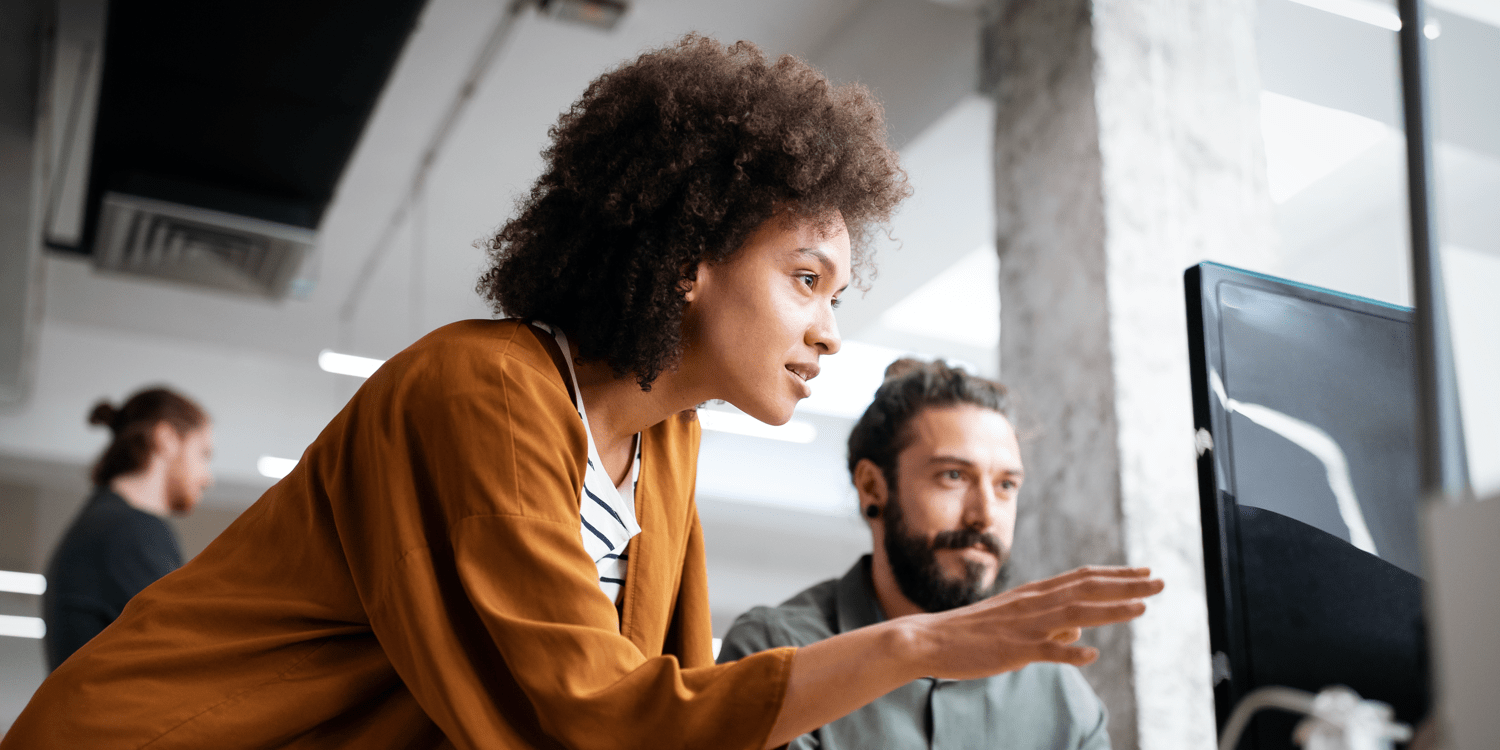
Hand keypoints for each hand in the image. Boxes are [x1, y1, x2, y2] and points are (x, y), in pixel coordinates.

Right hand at [908, 565, 1163, 680]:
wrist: (929, 639)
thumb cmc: (973, 632)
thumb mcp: (1015, 622)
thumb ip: (1050, 622)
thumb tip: (1082, 628)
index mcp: (1033, 594)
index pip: (1082, 578)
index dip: (1115, 574)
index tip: (1144, 572)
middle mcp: (1033, 603)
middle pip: (1087, 589)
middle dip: (1126, 585)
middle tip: (1160, 582)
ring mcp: (1024, 625)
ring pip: (1075, 613)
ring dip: (1111, 610)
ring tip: (1143, 609)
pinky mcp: (1013, 649)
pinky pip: (1046, 650)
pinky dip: (1069, 650)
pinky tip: (1091, 653)